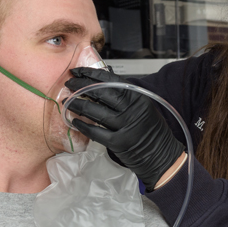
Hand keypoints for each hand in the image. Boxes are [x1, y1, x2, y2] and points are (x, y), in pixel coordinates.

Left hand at [64, 67, 184, 187]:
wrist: (161, 155)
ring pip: (95, 111)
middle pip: (101, 93)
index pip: (110, 80)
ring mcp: (125, 126)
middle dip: (80, 86)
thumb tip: (101, 80)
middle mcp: (132, 109)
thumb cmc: (149, 129)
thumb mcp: (142, 106)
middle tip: (68, 84)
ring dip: (77, 105)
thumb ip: (124, 94)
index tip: (78, 71)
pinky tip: (74, 121)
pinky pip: (95, 131)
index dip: (91, 74)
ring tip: (67, 101)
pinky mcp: (118, 142)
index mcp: (137, 97)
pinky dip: (83, 125)